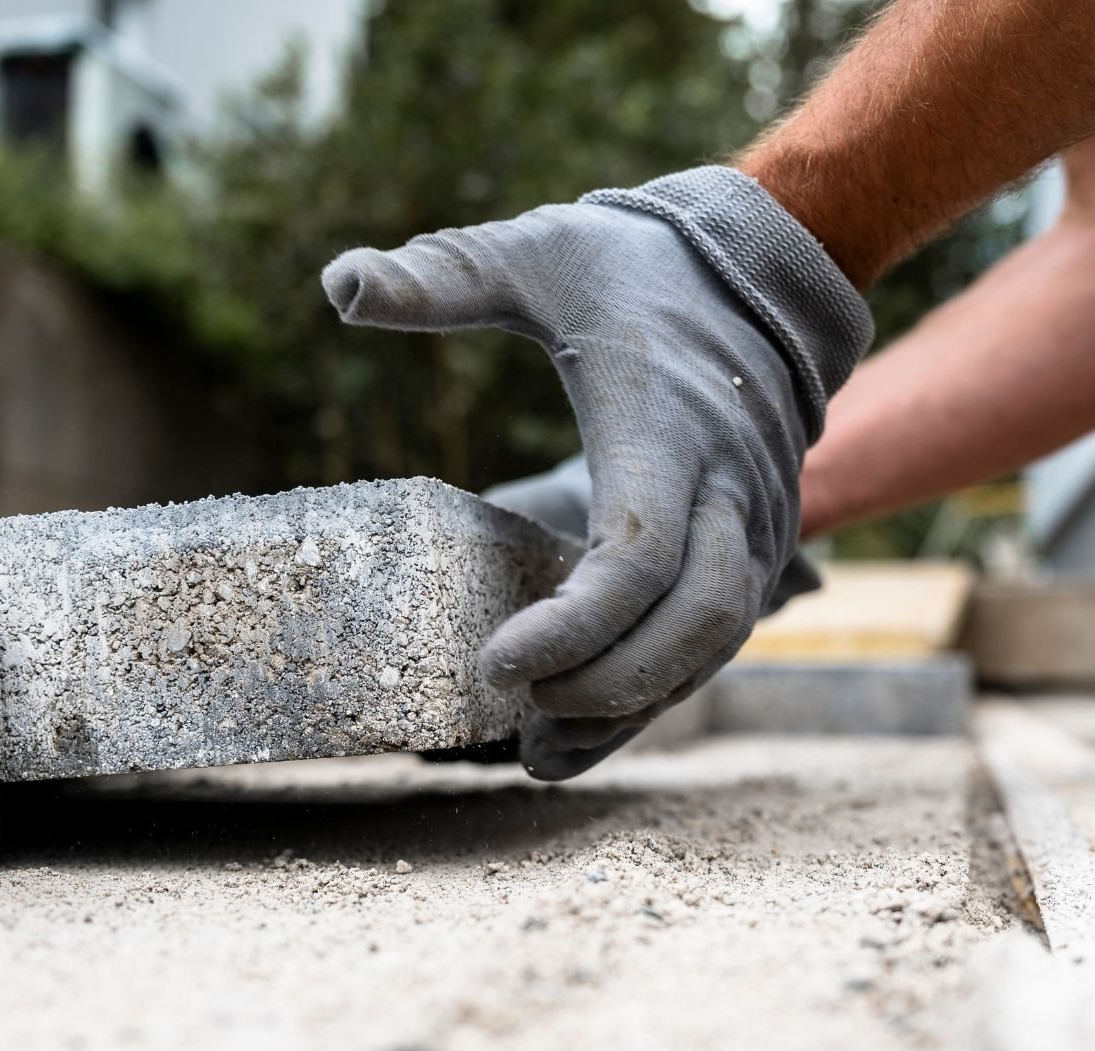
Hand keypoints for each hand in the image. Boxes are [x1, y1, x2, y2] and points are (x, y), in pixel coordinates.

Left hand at [322, 167, 869, 778]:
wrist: (760, 268)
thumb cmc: (635, 267)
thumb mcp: (537, 255)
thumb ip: (443, 275)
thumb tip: (334, 285)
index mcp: (670, 429)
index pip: (637, 558)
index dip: (570, 626)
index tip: (492, 661)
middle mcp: (728, 489)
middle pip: (693, 625)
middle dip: (607, 685)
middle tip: (514, 706)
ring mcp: (753, 524)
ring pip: (713, 646)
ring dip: (633, 708)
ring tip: (537, 751)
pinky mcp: (753, 545)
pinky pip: (716, 640)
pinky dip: (655, 693)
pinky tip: (579, 732)